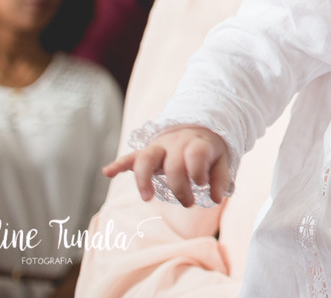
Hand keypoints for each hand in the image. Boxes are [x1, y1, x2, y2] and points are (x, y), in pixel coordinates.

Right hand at [103, 126, 229, 206]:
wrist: (197, 126)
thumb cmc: (210, 150)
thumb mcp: (222, 159)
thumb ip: (221, 178)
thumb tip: (217, 198)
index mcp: (197, 143)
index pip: (196, 154)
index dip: (198, 171)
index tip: (202, 184)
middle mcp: (176, 143)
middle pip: (173, 164)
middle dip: (180, 187)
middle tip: (189, 203)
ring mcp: (159, 147)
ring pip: (146, 158)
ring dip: (144, 178)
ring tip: (147, 198)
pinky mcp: (147, 152)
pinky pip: (131, 156)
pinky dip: (119, 164)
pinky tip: (108, 172)